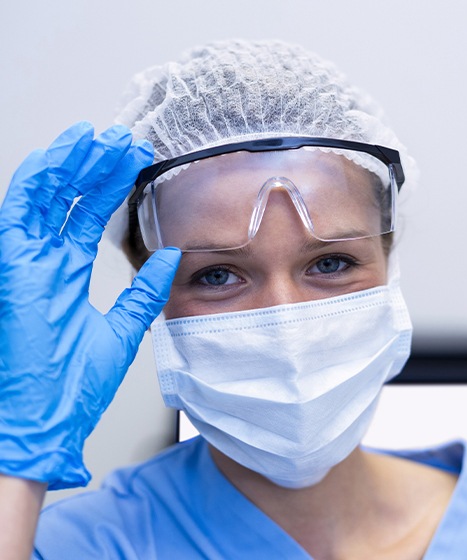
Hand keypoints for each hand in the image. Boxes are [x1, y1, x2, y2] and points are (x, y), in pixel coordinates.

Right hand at [0, 122, 180, 488]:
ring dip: (70, 164)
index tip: (134, 162)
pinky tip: (61, 155)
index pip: (87, 217)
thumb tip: (169, 255)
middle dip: (94, 166)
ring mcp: (24, 263)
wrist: (46, 426)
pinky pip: (19, 211)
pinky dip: (38, 181)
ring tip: (97, 136)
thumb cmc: (73, 387)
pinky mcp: (13, 268)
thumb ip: (143, 292)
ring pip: (44, 197)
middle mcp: (43, 263)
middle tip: (121, 140)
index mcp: (64, 276)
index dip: (109, 187)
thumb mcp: (122, 330)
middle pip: (68, 201)